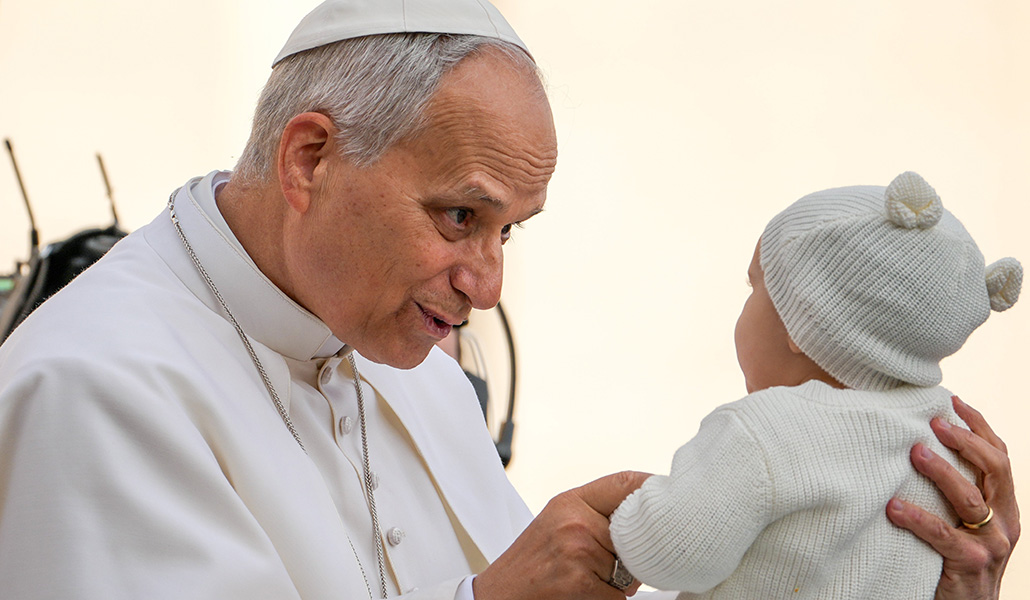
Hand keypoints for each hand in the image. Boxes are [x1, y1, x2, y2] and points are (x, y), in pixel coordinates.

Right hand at [474, 471, 649, 599]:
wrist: (499, 595)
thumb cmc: (530, 563)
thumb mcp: (557, 522)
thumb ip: (595, 513)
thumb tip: (646, 515)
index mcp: (570, 501)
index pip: (626, 482)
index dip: (653, 489)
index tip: (669, 499)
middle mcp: (575, 521)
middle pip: (636, 533)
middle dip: (631, 553)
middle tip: (609, 561)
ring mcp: (578, 550)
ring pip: (631, 568)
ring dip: (619, 582)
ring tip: (586, 579)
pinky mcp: (580, 582)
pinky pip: (619, 595)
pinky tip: (583, 594)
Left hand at [887, 396, 1019, 599]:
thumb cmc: (956, 558)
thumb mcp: (965, 522)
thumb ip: (954, 493)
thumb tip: (917, 444)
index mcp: (1006, 506)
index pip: (1000, 457)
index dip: (980, 427)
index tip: (954, 401)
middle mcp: (1005, 522)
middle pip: (994, 469)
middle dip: (966, 441)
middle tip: (934, 423)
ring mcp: (991, 544)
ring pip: (971, 499)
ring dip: (943, 472)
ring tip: (915, 453)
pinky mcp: (970, 564)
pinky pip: (943, 536)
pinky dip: (917, 519)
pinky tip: (893, 508)